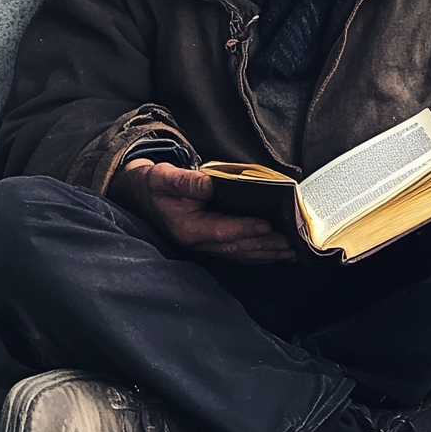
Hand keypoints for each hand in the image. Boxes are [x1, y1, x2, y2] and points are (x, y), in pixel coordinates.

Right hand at [109, 159, 294, 262]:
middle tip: (290, 243)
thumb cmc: (154, 185)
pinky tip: (274, 253)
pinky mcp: (210, 243)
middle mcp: (197, 242)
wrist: (141, 197)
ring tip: (289, 252)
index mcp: (187, 227)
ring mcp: (203, 246)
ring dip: (265, 253)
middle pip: (235, 247)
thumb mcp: (165, 177)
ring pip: (239, 254)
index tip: (267, 225)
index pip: (221, 231)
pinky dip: (256, 253)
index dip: (245, 229)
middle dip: (263, 246)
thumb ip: (187, 181)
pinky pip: (236, 252)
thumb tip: (211, 183)